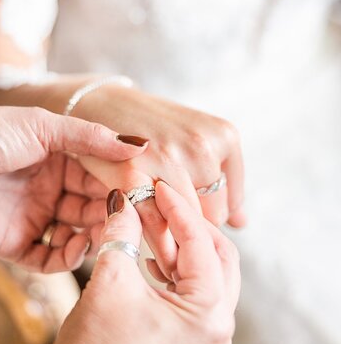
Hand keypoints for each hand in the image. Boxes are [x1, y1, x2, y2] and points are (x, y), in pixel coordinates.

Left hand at [0, 106, 147, 271]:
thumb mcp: (47, 128)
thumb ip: (93, 138)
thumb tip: (140, 145)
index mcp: (62, 162)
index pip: (102, 177)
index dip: (123, 185)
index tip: (146, 192)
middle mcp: (53, 192)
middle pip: (94, 208)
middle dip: (113, 213)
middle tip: (132, 219)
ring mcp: (37, 219)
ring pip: (79, 235)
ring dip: (96, 235)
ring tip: (106, 232)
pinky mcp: (18, 245)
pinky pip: (51, 259)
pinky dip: (68, 257)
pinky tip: (78, 246)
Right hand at [44, 181, 240, 343]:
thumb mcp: (111, 280)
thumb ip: (122, 230)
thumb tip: (124, 198)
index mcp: (208, 314)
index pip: (201, 243)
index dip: (178, 208)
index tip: (159, 186)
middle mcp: (218, 327)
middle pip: (217, 256)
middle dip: (188, 226)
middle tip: (161, 203)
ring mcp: (207, 337)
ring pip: (207, 274)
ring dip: (180, 247)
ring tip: (151, 226)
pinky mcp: (191, 341)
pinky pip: (195, 294)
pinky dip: (177, 270)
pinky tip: (151, 257)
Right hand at [75, 85, 243, 276]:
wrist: (101, 104)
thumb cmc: (152, 127)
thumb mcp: (196, 140)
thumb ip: (222, 181)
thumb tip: (241, 224)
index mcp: (224, 136)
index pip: (230, 202)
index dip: (209, 218)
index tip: (189, 221)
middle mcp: (201, 146)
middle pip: (213, 217)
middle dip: (191, 226)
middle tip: (170, 226)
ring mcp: (167, 160)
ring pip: (185, 224)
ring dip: (173, 236)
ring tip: (159, 235)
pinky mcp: (132, 175)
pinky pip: (153, 224)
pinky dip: (151, 239)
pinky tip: (143, 235)